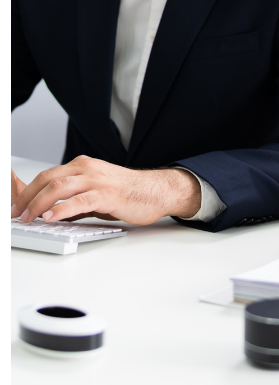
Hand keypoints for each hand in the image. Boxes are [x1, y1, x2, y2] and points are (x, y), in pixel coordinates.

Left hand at [9, 155, 200, 224]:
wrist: (155, 191)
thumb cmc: (128, 192)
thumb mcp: (96, 191)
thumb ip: (74, 198)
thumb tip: (52, 213)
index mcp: (83, 166)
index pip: (48, 175)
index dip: (28, 191)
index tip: (17, 206)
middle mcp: (88, 169)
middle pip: (48, 179)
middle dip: (27, 198)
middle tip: (16, 213)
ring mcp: (97, 181)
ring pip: (59, 188)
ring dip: (38, 204)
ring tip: (28, 217)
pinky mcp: (107, 195)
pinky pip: (79, 201)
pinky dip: (62, 210)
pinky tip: (51, 218)